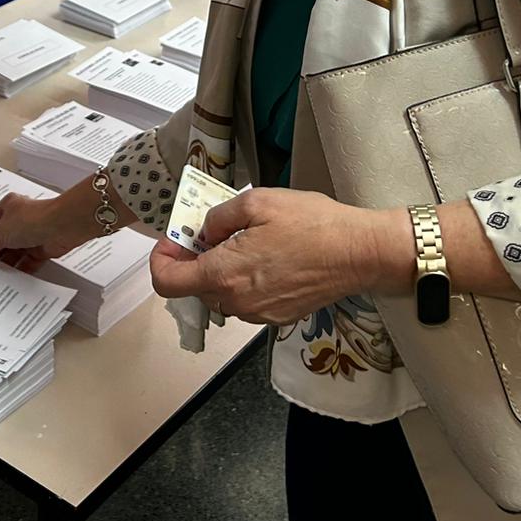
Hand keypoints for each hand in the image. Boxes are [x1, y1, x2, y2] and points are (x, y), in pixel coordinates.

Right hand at [0, 186, 99, 270]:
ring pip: (13, 253)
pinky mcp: (41, 249)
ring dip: (5, 264)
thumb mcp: (1, 233)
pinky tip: (11, 279)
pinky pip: (26, 263)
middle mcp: (18, 220)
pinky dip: (19, 271)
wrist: (63, 225)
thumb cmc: (34, 218)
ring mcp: (30, 235)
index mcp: (6, 207)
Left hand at [147, 188, 396, 325]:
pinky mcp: (278, 317)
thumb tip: (204, 231)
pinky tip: (266, 258)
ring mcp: (258, 315)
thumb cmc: (311, 224)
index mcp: (224, 275)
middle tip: (212, 231)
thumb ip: (218, 217)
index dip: (161, 261)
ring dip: (221, 271)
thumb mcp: (256, 203)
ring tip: (245, 242)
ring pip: (222, 294)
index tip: (172, 241)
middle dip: (195, 260)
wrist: (359, 254)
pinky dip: (244, 281)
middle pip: (195, 288)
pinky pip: (246, 301)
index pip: (168, 284)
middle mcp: (236, 303)